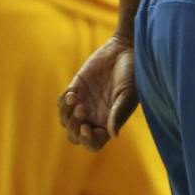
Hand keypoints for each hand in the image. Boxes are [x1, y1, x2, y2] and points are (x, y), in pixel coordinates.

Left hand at [63, 34, 138, 149]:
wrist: (125, 50)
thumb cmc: (132, 74)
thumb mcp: (128, 94)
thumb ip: (119, 114)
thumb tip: (113, 135)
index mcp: (109, 123)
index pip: (93, 144)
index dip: (87, 141)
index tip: (87, 127)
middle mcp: (95, 117)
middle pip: (75, 136)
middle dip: (73, 128)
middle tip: (81, 110)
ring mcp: (84, 103)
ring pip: (65, 121)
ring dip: (66, 115)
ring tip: (74, 99)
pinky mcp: (76, 89)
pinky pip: (62, 103)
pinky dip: (63, 102)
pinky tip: (73, 92)